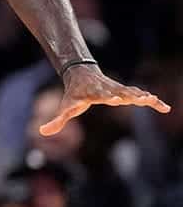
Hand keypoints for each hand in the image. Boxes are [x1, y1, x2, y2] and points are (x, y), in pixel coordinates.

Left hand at [39, 63, 170, 135]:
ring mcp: (119, 89)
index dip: (109, 96)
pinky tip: (165, 107)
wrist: (82, 74)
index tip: (116, 99)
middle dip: (130, 95)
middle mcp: (109, 90)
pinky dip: (152, 101)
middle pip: (121, 92)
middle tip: (143, 98)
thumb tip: (41, 132)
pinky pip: (140, 95)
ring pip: (133, 93)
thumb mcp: (66, 107)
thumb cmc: (74, 94)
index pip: (102, 95)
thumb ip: (57, 121)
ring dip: (145, 97)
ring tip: (155, 102)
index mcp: (95, 94)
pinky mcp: (126, 91)